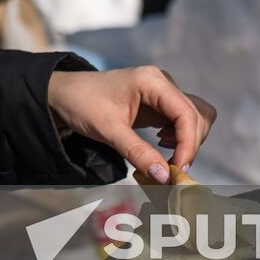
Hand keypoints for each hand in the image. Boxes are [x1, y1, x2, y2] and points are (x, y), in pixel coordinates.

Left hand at [47, 66, 215, 181]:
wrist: (63, 94)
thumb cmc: (82, 104)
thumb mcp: (108, 130)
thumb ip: (138, 152)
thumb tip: (165, 178)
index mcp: (152, 81)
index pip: (187, 113)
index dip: (189, 144)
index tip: (178, 170)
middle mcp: (162, 83)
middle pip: (196, 116)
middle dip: (189, 145)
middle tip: (170, 171)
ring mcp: (162, 92)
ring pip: (194, 117)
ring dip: (188, 141)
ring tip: (167, 158)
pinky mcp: (158, 103)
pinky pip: (182, 120)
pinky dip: (180, 137)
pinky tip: (161, 146)